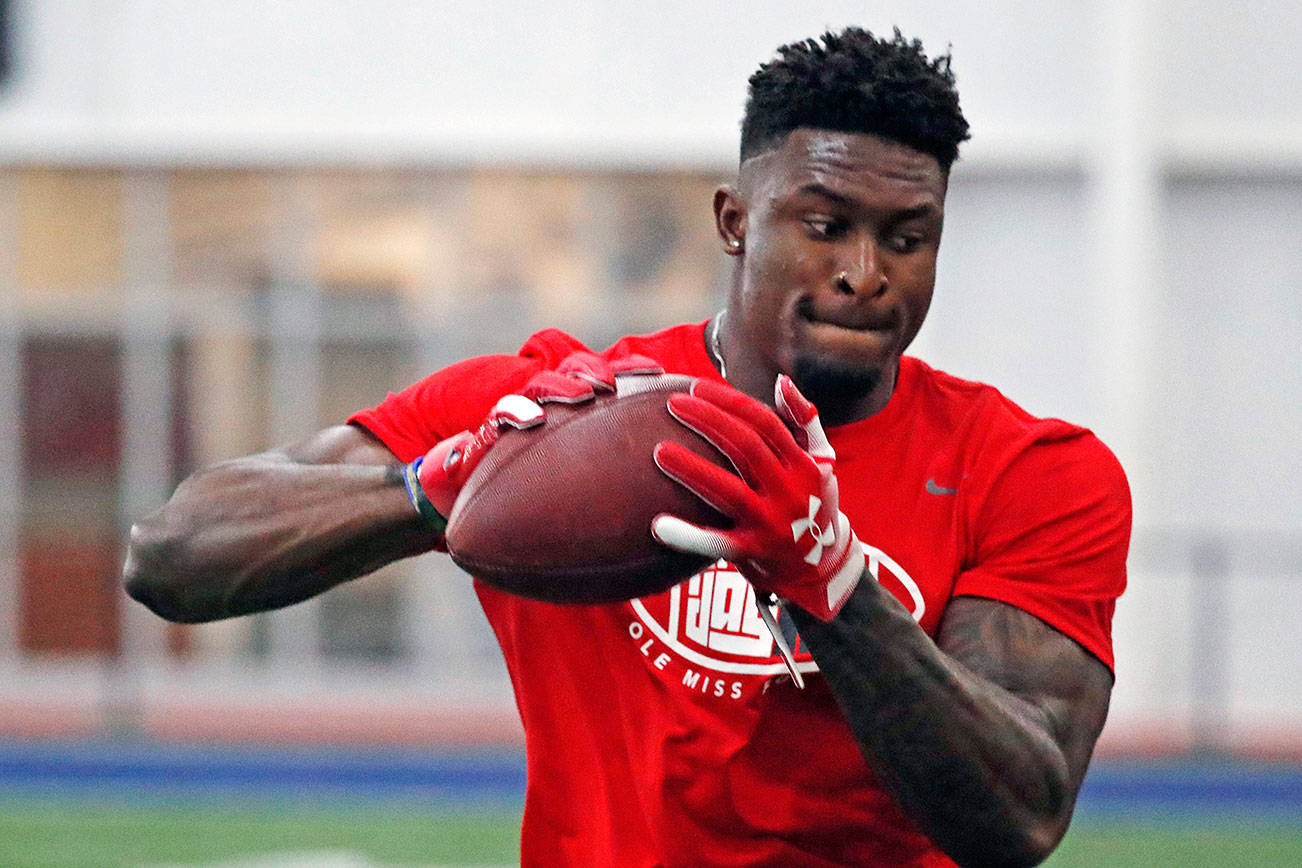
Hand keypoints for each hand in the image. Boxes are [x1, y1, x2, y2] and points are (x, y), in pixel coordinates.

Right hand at [405, 351, 662, 532]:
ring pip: (539, 387)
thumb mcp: (580, 504)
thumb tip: (679, 526)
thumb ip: (619, 498)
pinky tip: (530, 419)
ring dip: (559, 386)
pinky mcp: (486, 436)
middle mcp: (548, 412)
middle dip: (592, 370)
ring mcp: (517, 420)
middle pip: (574, 373)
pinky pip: (497, 419)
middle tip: (610, 384)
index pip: (607, 383)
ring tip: (580, 395)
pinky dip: (513, 414)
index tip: (654, 374)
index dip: (630, 371)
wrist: (470, 518)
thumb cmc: (533, 511)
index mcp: (578, 419)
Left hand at [651, 375, 862, 620]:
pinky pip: (719, 545)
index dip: (729, 401)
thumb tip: (781, 381)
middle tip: (672, 404)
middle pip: (745, 447)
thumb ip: (804, 421)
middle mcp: (791, 491)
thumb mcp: (821, 462)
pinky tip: (658, 525)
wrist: (824, 566)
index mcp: (804, 464)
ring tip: (659, 451)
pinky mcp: (755, 552)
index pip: (764, 422)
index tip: (696, 388)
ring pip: (730, 491)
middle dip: (707, 421)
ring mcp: (773, 523)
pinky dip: (689, 536)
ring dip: (693, 470)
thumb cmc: (815, 504)